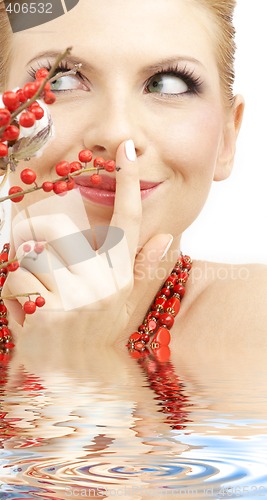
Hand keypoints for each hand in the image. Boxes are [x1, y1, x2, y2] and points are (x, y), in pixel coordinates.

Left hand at [3, 140, 174, 348]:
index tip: (126, 150)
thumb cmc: (94, 337)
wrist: (74, 382)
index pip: (128, 222)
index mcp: (118, 276)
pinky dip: (11, 294)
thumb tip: (167, 236)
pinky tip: (26, 313)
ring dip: (21, 273)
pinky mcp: (49, 312)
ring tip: (35, 297)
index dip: (128, 184)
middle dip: (33, 234)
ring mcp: (76, 297)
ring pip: (27, 254)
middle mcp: (102, 282)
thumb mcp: (121, 305)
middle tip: (32, 255)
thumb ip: (140, 269)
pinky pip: (14, 280)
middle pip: (56, 227)